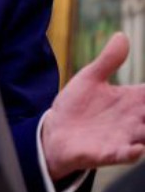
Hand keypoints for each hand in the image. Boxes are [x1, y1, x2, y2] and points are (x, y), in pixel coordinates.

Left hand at [41, 32, 144, 179]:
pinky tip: (136, 148)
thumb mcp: (90, 78)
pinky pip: (125, 155)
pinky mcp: (108, 153)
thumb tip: (122, 35)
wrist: (55, 131)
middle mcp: (134, 120)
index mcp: (132, 100)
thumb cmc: (77, 105)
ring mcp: (124, 137)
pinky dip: (132, 153)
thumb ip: (109, 61)